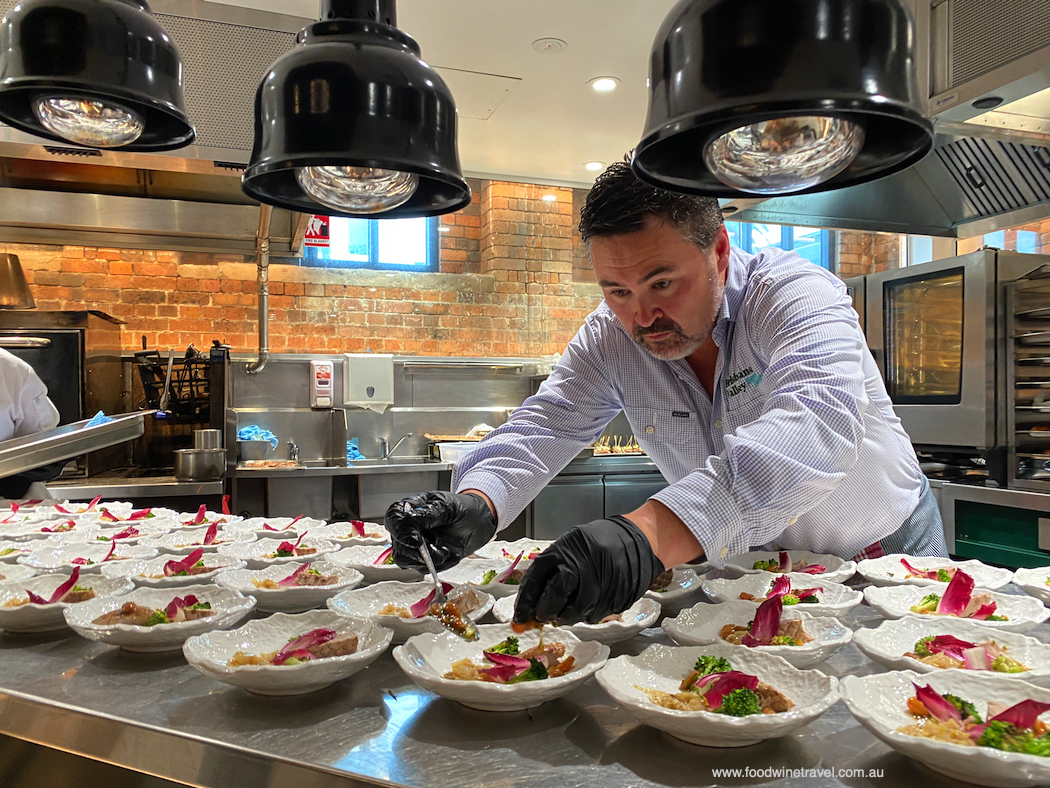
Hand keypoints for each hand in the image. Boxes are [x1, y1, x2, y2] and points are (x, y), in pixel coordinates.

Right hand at [385, 491, 496, 571]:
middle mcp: (407, 528)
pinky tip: (447, 553)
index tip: (417, 540)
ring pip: (406, 560)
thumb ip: (430, 512)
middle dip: (418, 551)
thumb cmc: (463, 509)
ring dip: (428, 559)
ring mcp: (413, 545)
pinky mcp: (423, 560)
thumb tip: (412, 519)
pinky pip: (421, 568)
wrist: (478, 524)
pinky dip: (436, 564)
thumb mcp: (449, 506)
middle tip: (438, 546)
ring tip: (445, 549)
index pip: (394, 519)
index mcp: (410, 509)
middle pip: (398, 544)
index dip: (401, 532)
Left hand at [513, 515, 663, 624]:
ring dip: (565, 617)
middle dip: (545, 611)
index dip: (526, 600)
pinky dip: (585, 616)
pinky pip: (594, 614)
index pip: (536, 578)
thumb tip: (534, 595)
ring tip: (562, 615)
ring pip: (575, 611)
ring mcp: (599, 583)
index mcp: (565, 549)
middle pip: (555, 597)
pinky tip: (583, 609)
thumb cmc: (602, 539)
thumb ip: (555, 565)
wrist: (639, 538)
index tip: (520, 614)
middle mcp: (581, 566)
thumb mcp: (573, 542)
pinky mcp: (615, 597)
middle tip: (542, 617)